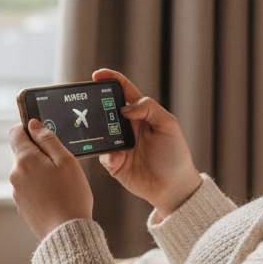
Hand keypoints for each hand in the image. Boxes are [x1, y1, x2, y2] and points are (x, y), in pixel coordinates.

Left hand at [7, 118, 93, 239]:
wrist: (67, 233)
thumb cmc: (71, 196)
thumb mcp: (66, 161)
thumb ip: (48, 139)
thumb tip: (33, 124)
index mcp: (25, 160)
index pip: (16, 133)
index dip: (28, 128)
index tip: (42, 133)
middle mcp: (15, 174)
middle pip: (23, 153)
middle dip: (40, 154)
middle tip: (62, 164)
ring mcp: (17, 192)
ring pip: (27, 172)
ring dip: (41, 172)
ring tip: (62, 185)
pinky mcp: (22, 206)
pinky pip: (30, 189)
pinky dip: (40, 188)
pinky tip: (56, 197)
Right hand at [91, 68, 202, 215]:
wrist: (172, 188)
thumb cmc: (175, 155)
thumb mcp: (169, 126)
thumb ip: (149, 109)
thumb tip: (125, 107)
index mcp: (142, 114)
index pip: (124, 91)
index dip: (111, 80)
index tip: (97, 75)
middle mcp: (128, 126)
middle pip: (106, 109)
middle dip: (96, 104)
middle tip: (88, 103)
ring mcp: (119, 144)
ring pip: (99, 131)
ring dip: (98, 131)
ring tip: (103, 134)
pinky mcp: (114, 162)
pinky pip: (102, 154)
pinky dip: (108, 154)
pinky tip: (118, 159)